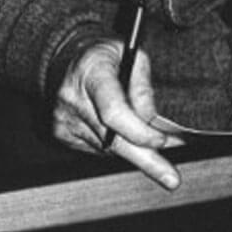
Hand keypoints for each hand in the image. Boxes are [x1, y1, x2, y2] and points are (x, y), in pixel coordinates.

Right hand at [52, 38, 179, 189]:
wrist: (63, 59)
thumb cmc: (102, 55)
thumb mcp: (130, 53)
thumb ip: (143, 84)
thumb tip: (154, 120)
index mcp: (91, 72)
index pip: (114, 111)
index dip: (140, 131)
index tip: (162, 139)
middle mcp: (72, 99)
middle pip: (112, 140)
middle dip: (146, 160)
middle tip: (171, 178)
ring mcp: (64, 120)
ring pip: (108, 149)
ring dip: (135, 151)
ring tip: (155, 146)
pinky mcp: (61, 135)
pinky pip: (97, 149)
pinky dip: (116, 146)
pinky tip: (123, 134)